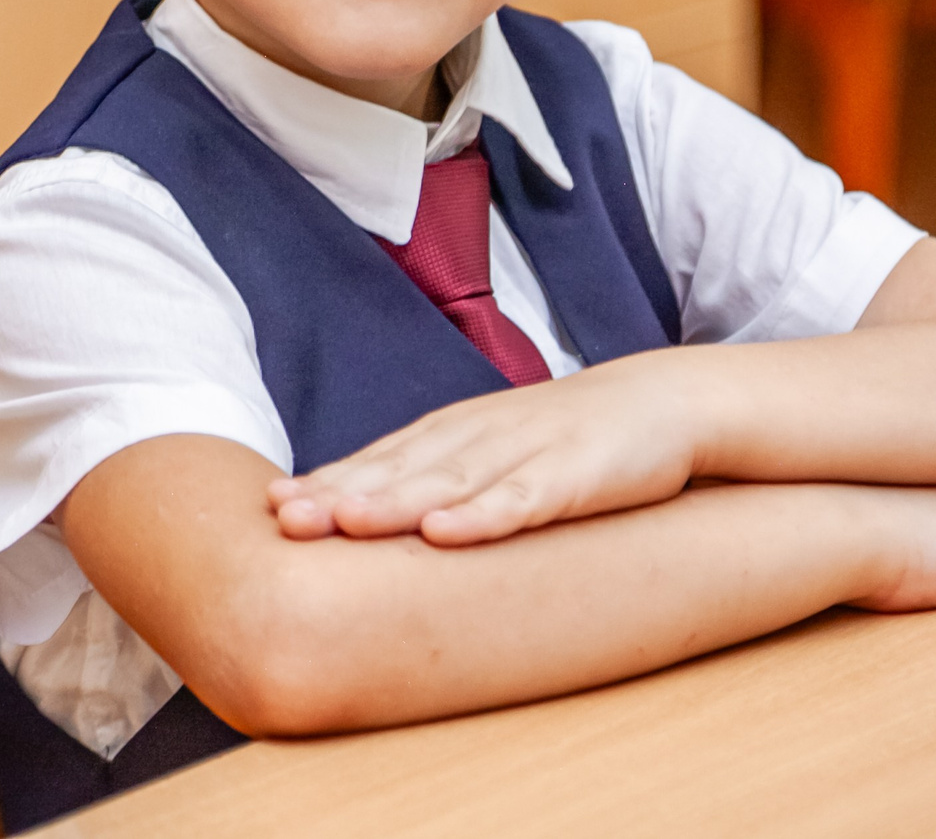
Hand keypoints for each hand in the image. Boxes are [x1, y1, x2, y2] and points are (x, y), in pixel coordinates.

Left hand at [268, 354, 698, 544]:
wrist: (665, 401)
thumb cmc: (569, 436)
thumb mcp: (496, 451)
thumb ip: (438, 477)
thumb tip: (365, 515)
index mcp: (457, 435)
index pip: (381, 459)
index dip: (327, 481)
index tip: (270, 506)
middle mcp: (480, 438)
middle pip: (401, 469)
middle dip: (341, 494)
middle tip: (284, 516)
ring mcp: (527, 454)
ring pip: (450, 482)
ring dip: (395, 502)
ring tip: (343, 523)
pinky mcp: (574, 476)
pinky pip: (523, 500)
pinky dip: (484, 516)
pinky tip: (448, 534)